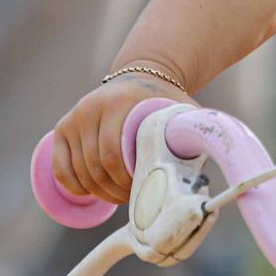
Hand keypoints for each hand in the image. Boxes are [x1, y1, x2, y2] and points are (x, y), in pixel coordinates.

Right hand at [50, 71, 196, 205]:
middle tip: (133, 198)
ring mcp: (75, 117)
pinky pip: (60, 166)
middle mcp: (91, 108)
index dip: (126, 183)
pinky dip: (73, 185)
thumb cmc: (166, 102)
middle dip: (114, 190)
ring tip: (119, 195)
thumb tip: (214, 161)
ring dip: (98, 191)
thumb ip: (198, 131)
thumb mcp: (183, 111)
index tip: (144, 190)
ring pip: (80, 170)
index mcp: (118, 103)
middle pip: (96, 167)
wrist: (143, 77)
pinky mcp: (64, 127)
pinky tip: (90, 191)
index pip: (114, 157)